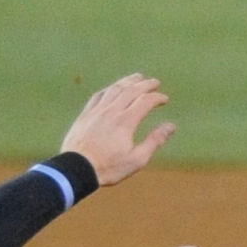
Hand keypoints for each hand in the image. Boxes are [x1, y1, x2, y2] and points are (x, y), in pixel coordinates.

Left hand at [59, 74, 174, 186]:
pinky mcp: (85, 115)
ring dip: (127, 81)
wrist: (76, 169)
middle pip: (131, 90)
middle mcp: (111, 111)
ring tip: (137, 77)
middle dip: (145, 84)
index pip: (145, 101)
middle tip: (155, 82)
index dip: (157, 97)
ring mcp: (96, 111)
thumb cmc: (108, 167)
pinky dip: (109, 89)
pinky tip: (113, 88)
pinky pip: (98, 95)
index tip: (164, 99)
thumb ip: (154, 141)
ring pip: (114, 89)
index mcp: (126, 121)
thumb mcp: (137, 159)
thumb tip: (171, 126)